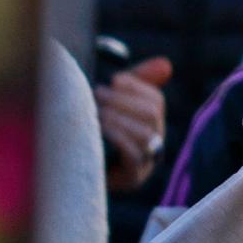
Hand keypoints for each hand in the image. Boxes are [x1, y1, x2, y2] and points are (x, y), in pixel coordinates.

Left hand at [97, 57, 172, 192]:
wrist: (76, 175)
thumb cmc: (95, 134)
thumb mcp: (113, 105)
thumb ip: (135, 82)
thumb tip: (166, 64)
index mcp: (152, 125)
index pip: (156, 101)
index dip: (137, 87)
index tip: (115, 79)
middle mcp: (154, 144)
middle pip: (152, 115)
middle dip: (124, 100)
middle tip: (98, 93)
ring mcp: (146, 163)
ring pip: (145, 134)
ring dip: (118, 117)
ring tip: (96, 110)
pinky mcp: (133, 179)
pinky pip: (134, 155)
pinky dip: (118, 137)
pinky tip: (99, 128)